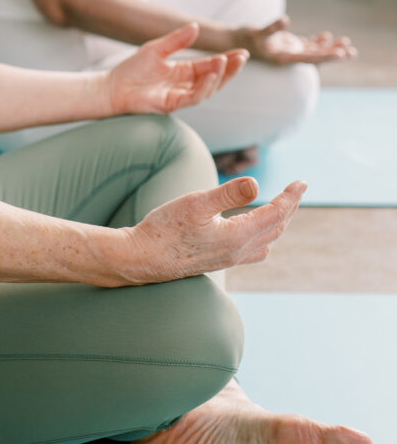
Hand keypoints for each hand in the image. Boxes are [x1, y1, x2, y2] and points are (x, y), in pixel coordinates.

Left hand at [106, 23, 248, 116]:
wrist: (112, 86)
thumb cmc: (132, 69)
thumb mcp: (156, 48)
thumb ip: (177, 40)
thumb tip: (196, 26)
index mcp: (183, 71)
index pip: (210, 65)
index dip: (226, 60)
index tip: (242, 52)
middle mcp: (185, 84)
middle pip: (215, 78)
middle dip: (230, 69)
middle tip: (243, 57)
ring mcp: (180, 95)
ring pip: (208, 89)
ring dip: (219, 76)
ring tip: (226, 62)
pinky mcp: (172, 104)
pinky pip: (193, 98)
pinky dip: (204, 87)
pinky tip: (211, 75)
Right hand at [117, 176, 305, 283]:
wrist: (141, 259)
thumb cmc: (164, 229)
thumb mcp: (194, 203)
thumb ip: (227, 194)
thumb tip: (256, 184)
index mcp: (237, 237)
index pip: (276, 215)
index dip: (291, 197)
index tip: (301, 182)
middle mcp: (238, 252)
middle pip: (276, 229)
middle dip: (289, 208)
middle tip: (296, 189)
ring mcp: (228, 259)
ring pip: (266, 241)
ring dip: (278, 223)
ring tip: (281, 206)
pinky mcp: (217, 261)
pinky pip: (253, 250)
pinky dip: (263, 235)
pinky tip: (253, 228)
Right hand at [238, 16, 356, 64]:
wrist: (234, 41)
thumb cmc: (245, 38)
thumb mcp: (258, 32)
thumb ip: (272, 27)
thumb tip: (286, 20)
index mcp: (284, 58)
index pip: (310, 58)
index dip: (326, 55)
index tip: (341, 54)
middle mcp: (289, 56)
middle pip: (316, 56)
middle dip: (334, 53)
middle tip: (352, 52)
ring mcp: (289, 51)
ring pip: (314, 50)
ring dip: (329, 47)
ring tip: (347, 43)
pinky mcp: (287, 45)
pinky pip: (305, 44)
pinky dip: (317, 40)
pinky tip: (327, 35)